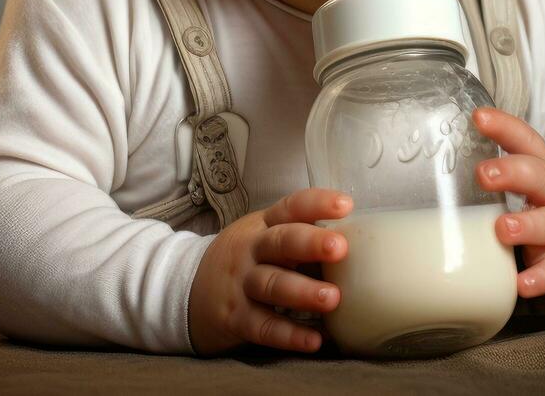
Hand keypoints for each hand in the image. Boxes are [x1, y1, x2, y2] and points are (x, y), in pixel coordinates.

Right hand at [187, 188, 351, 355]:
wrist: (184, 292)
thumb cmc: (243, 262)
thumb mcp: (263, 240)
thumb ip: (301, 241)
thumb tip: (360, 248)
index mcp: (263, 225)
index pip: (291, 207)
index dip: (317, 204)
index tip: (345, 205)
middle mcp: (251, 250)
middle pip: (280, 242)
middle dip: (310, 243)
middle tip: (340, 248)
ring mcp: (241, 284)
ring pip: (272, 284)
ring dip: (303, 292)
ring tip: (332, 298)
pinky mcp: (235, 318)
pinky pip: (264, 326)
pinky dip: (289, 334)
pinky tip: (313, 340)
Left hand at [473, 107, 544, 308]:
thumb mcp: (539, 178)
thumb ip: (503, 170)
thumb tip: (440, 158)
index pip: (527, 140)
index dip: (504, 127)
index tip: (478, 118)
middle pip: (541, 177)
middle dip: (513, 173)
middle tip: (484, 175)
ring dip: (526, 226)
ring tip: (502, 229)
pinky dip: (541, 278)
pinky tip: (522, 283)